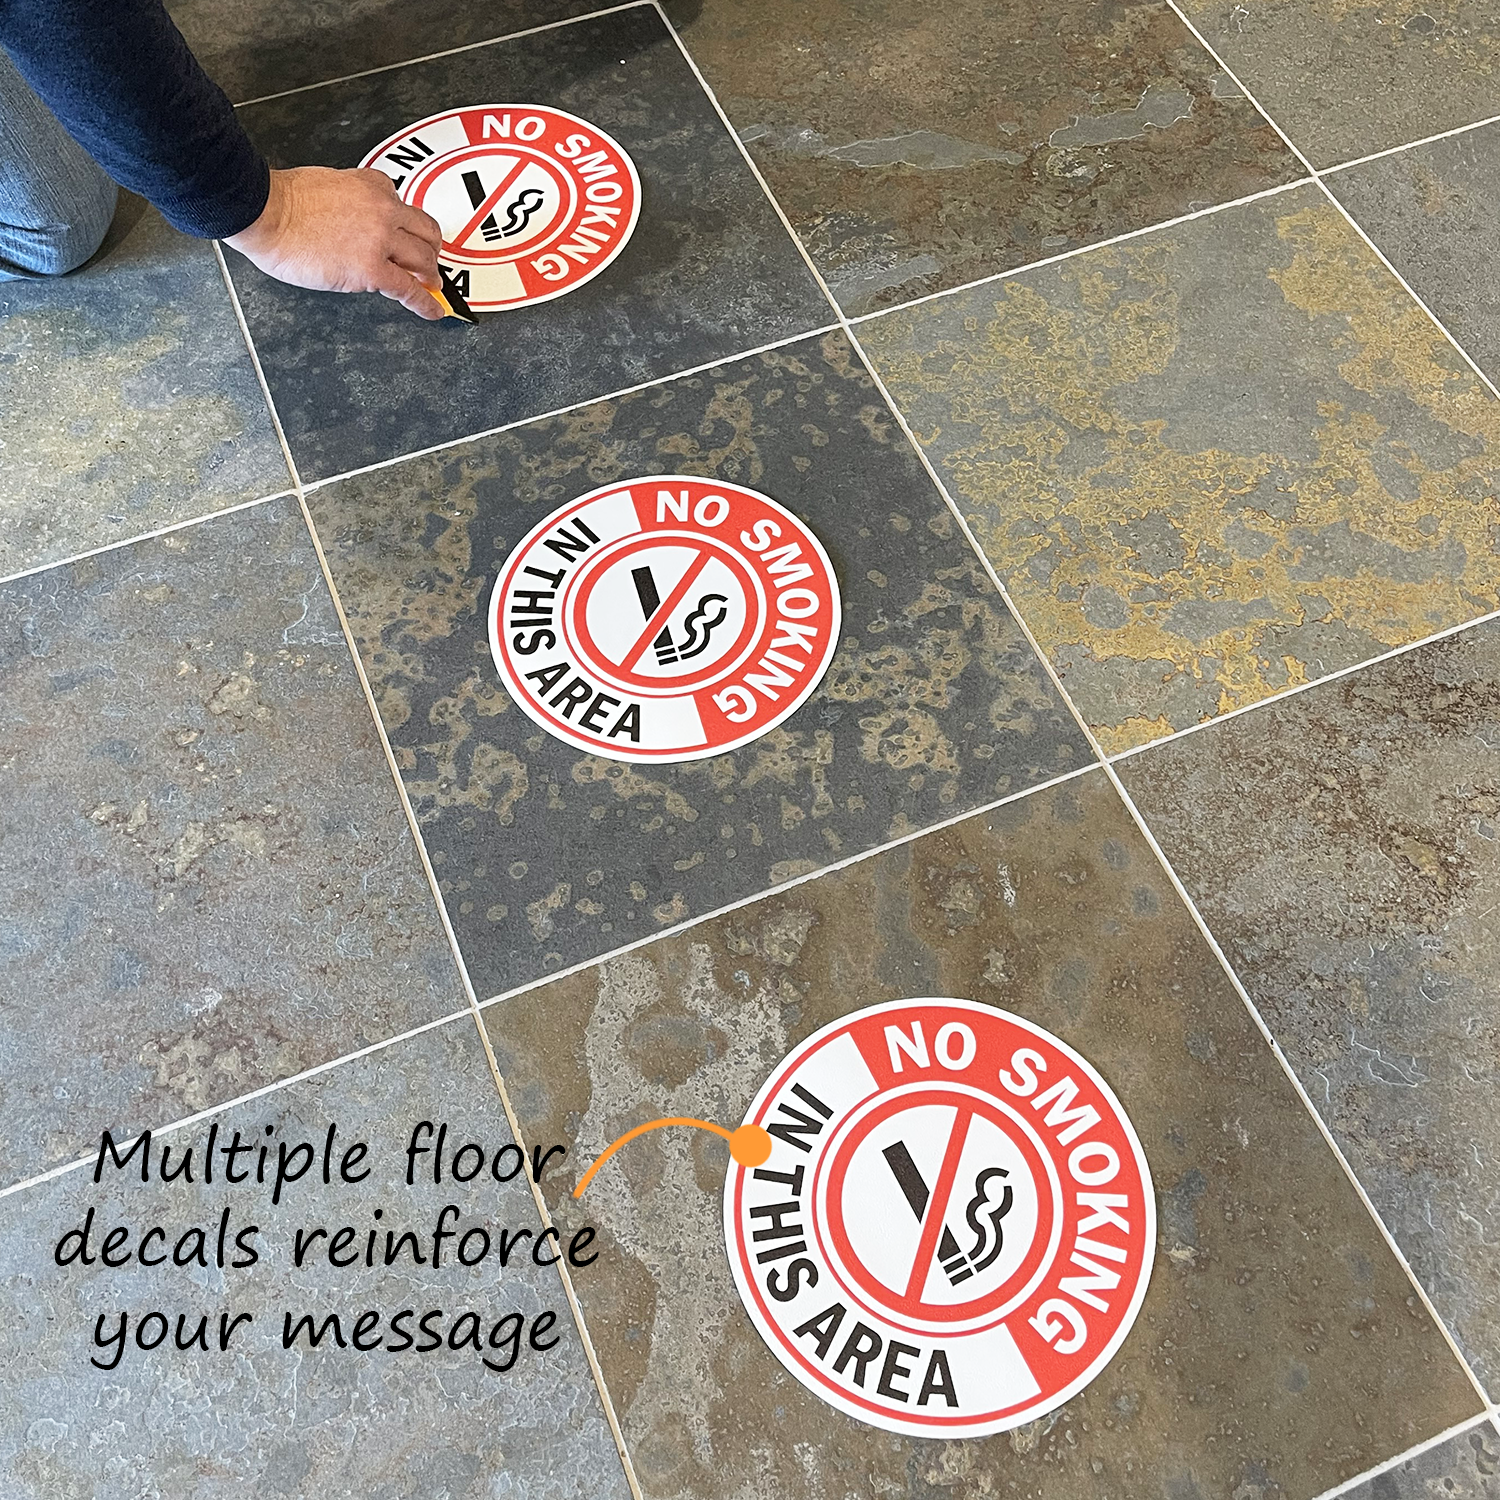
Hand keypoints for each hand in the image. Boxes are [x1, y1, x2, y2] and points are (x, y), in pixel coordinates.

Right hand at [225, 166, 445, 319]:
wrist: (265, 212)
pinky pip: (410, 289)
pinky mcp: (372, 269)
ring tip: (432, 285)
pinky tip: (434, 310)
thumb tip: (352, 221)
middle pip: (425, 231)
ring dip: (431, 275)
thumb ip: (349, 199)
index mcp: (371, 185)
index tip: (408, 235)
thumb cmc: (281, 201)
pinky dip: (426, 303)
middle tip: (429, 262)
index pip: (401, 204)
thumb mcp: (326, 183)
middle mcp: (383, 210)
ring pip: (423, 259)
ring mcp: (381, 240)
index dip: (405, 224)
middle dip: (430, 249)